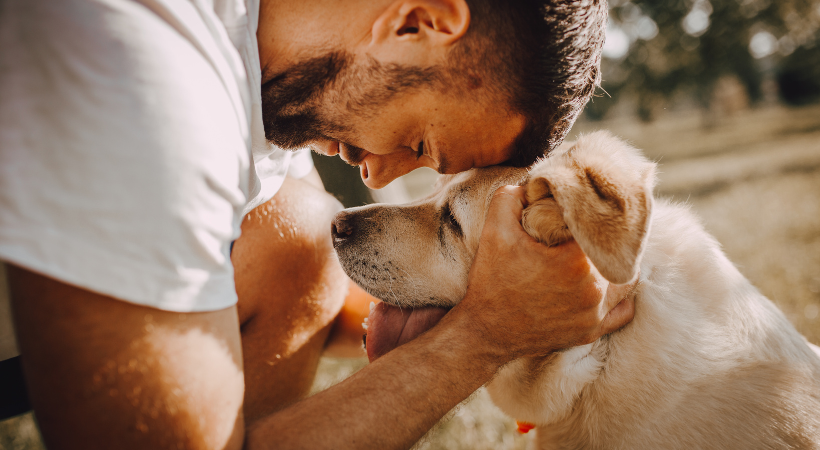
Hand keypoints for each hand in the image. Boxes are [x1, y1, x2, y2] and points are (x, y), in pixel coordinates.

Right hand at [458, 185, 635, 360]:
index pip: (600, 227)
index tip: (580, 212)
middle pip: (616, 252)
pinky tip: (603, 283)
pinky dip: (618, 295)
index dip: (591, 216)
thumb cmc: (491, 282)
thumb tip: (533, 185)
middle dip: (603, 240)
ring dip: (614, 265)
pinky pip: (623, 310)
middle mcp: (594, 290)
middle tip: (587, 232)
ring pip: (626, 280)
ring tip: (596, 255)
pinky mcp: (591, 332)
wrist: (484, 332)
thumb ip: (512, 197)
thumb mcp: (495, 231)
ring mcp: (595, 314)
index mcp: (576, 262)